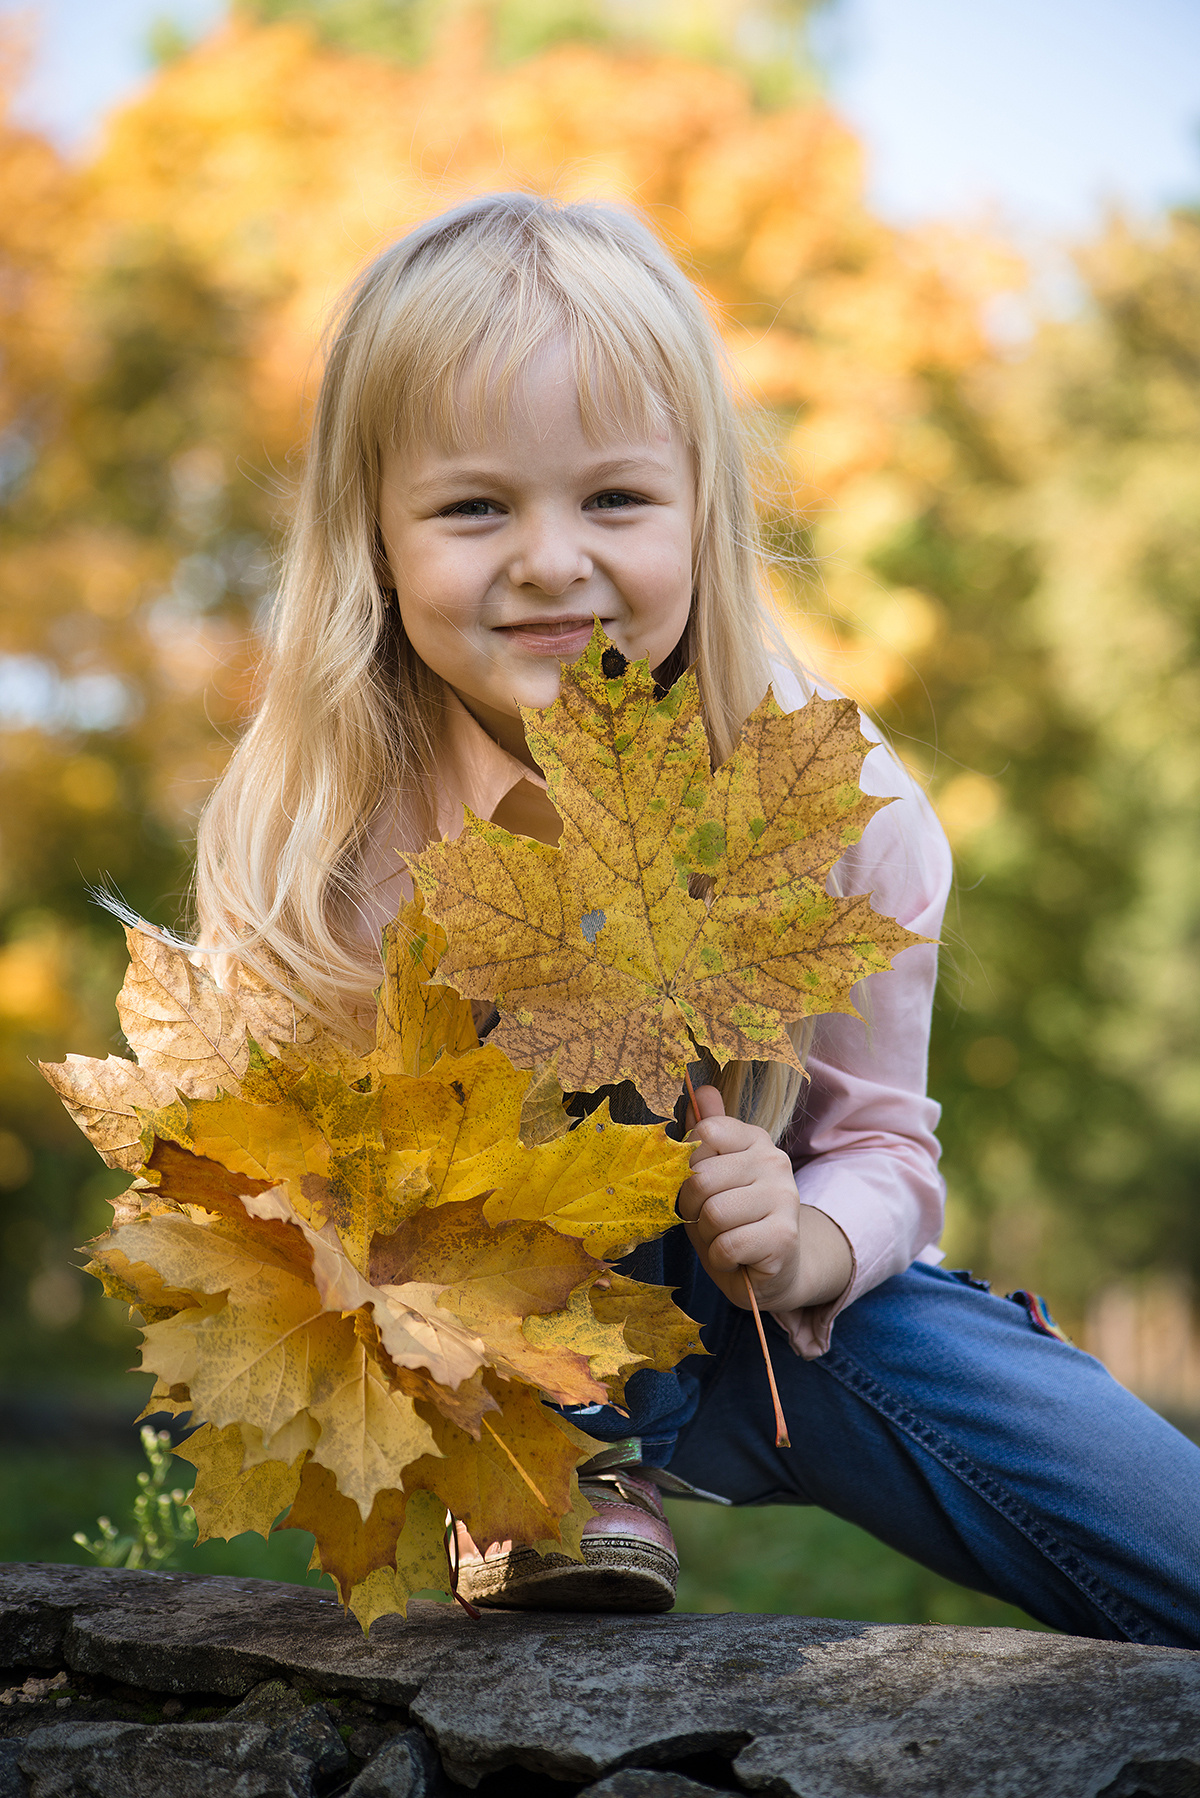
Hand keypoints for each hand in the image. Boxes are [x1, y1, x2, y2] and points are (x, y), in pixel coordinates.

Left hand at [678, 1084, 852, 1313]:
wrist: (776, 1268)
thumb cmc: (736, 1219)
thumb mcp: (715, 1175)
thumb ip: (707, 1133)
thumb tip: (702, 1089)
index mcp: (754, 1139)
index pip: (704, 1133)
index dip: (687, 1166)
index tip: (700, 1185)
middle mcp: (774, 1161)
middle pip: (700, 1178)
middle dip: (692, 1209)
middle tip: (710, 1221)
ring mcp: (783, 1198)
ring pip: (712, 1214)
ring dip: (708, 1236)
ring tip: (725, 1239)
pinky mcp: (784, 1236)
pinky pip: (726, 1246)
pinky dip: (721, 1259)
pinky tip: (737, 1258)